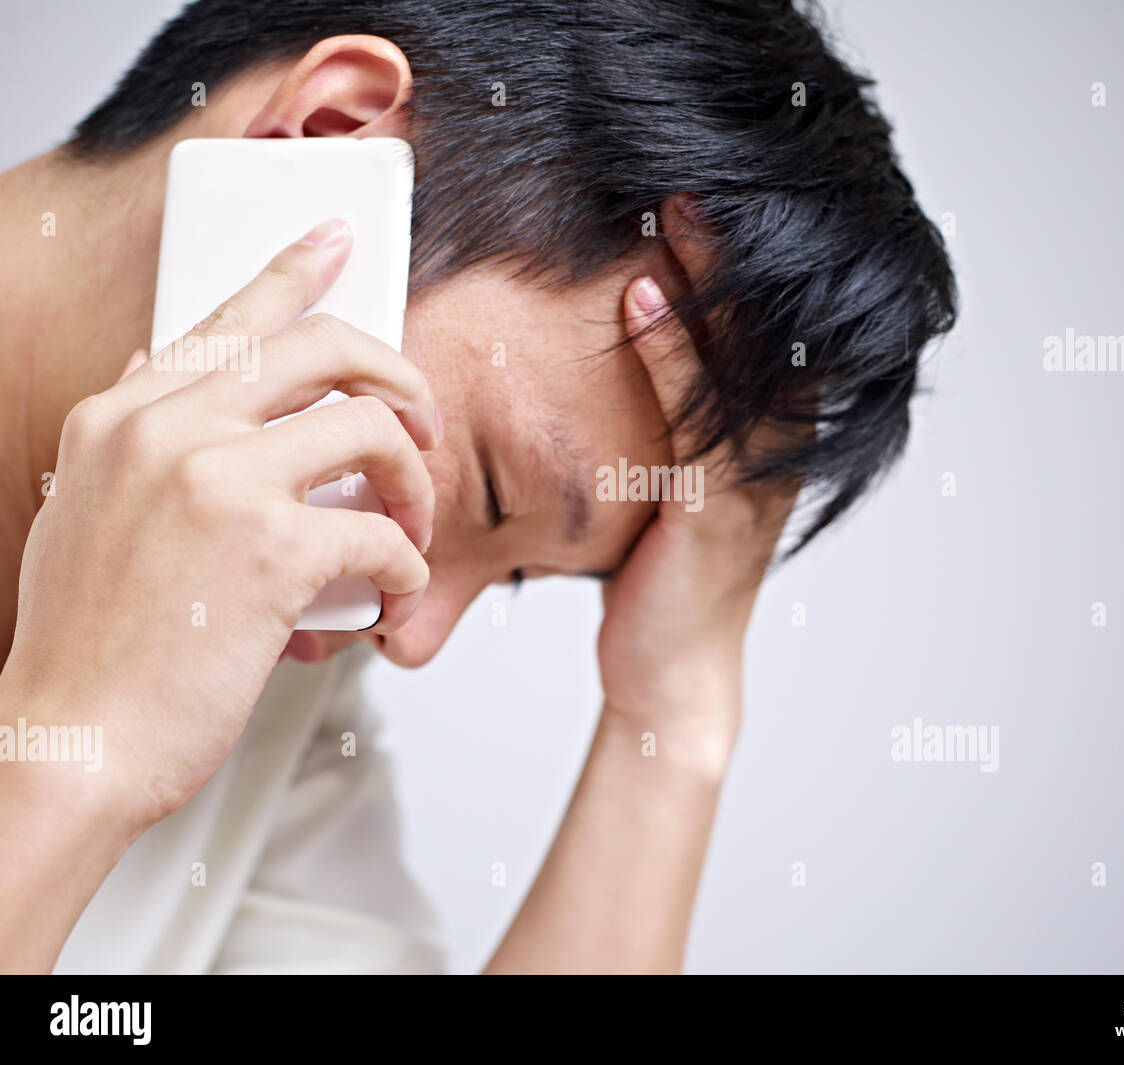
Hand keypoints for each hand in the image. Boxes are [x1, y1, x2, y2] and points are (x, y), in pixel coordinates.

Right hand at [0, 219, 436, 834]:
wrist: (73, 741)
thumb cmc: (93, 649)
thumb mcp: (90, 513)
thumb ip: (136, 442)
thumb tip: (158, 375)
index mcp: (124, 416)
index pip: (227, 318)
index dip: (293, 271)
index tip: (336, 241)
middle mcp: (166, 429)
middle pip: (325, 348)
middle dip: (398, 377)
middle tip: (422, 418)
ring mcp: (217, 480)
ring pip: (371, 428)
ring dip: (414, 481)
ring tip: (410, 525)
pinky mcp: (271, 548)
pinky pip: (381, 531)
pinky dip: (404, 565)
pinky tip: (387, 592)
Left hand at [596, 200, 802, 774]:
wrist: (669, 679)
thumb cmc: (656, 587)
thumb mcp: (663, 500)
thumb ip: (660, 442)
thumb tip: (617, 378)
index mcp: (760, 453)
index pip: (764, 347)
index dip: (743, 279)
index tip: (707, 215)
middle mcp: (768, 461)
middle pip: (764, 341)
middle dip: (733, 263)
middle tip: (693, 191)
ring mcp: (748, 488)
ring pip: (739, 370)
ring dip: (710, 288)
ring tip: (676, 220)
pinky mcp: (715, 518)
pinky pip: (697, 425)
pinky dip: (673, 361)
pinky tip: (643, 310)